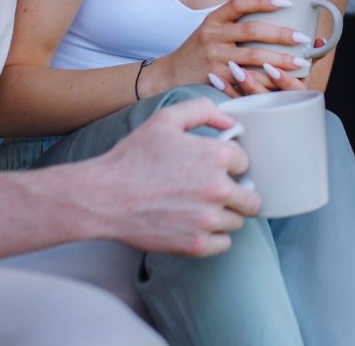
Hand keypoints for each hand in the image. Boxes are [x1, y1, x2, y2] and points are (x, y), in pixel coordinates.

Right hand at [76, 98, 259, 256]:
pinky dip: (213, 236)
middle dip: (237, 192)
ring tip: (199, 207)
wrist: (103, 196)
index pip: (245, 163)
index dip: (229, 164)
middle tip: (213, 191)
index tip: (213, 168)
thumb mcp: (166, 119)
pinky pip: (224, 243)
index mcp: (216, 156)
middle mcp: (218, 188)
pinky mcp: (196, 245)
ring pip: (237, 221)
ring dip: (224, 215)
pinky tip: (195, 224)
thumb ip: (203, 110)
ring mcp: (208, 219)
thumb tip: (231, 124)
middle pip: (251, 196)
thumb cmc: (133, 157)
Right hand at [148, 0, 311, 96]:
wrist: (169, 75)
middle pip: (252, 31)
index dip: (263, 0)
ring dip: (280, 61)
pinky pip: (246, 80)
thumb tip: (270, 10)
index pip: (239, 3)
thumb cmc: (198, 50)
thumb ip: (233, 22)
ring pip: (253, 57)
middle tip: (303, 39)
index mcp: (213, 19)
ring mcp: (214, 58)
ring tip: (300, 63)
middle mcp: (212, 36)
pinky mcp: (216, 79)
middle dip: (281, 34)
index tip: (286, 2)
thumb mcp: (210, 29)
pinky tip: (282, 82)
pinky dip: (265, 81)